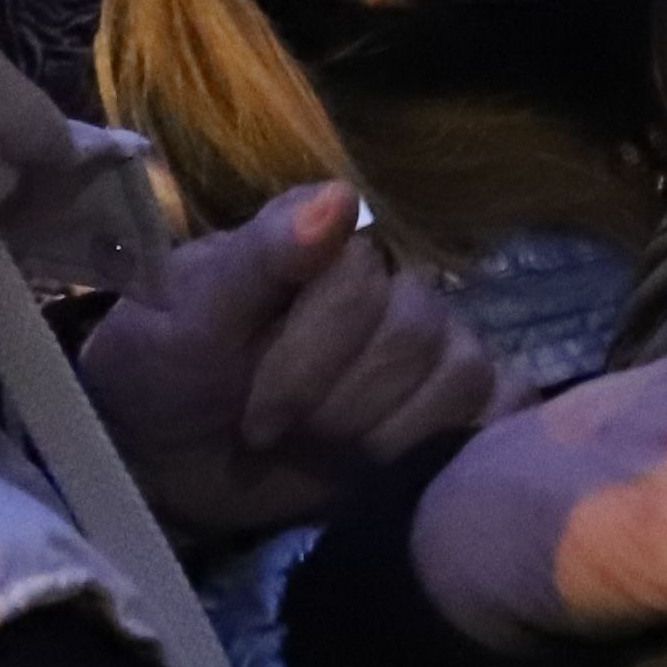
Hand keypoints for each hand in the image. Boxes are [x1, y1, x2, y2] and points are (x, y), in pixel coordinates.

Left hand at [78, 187, 499, 541]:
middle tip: (282, 437)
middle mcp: (392, 283)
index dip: (308, 362)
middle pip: (416, 335)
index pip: (363, 285)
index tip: (253, 415)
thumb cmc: (166, 372)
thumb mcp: (188, 316)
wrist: (164, 457)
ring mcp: (427, 347)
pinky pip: (503, 407)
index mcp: (330, 242)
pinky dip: (468, 439)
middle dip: (340, 408)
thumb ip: (260, 256)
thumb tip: (341, 199)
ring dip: (389, 435)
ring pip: (464, 372)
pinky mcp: (447, 409)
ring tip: (330, 457)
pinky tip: (411, 468)